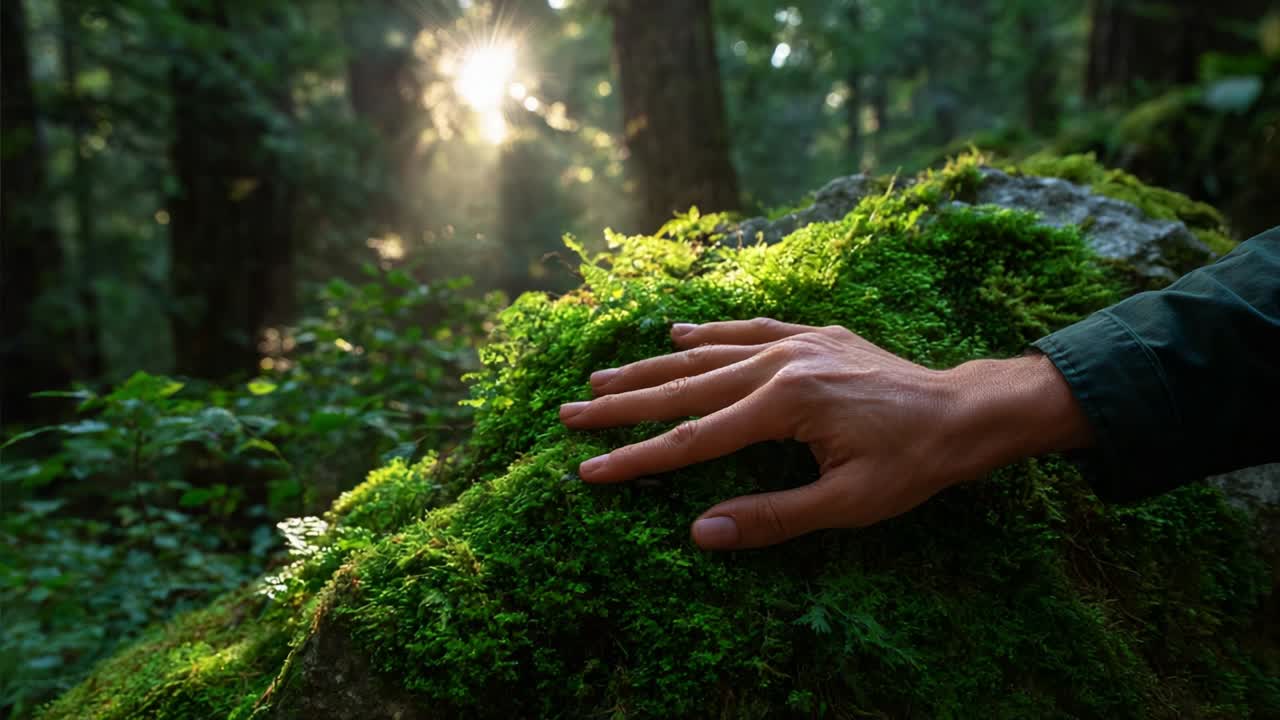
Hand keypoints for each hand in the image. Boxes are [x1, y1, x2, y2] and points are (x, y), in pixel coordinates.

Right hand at [559, 318, 1092, 550]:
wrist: (965, 411)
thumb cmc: (911, 465)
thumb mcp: (847, 504)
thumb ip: (770, 517)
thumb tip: (699, 532)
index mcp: (785, 405)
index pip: (692, 440)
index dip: (635, 460)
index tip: (587, 471)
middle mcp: (781, 363)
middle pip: (684, 387)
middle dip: (622, 403)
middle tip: (569, 412)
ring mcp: (795, 342)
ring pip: (706, 353)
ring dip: (651, 367)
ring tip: (601, 375)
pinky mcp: (811, 333)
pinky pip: (747, 329)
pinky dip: (708, 333)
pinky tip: (677, 334)